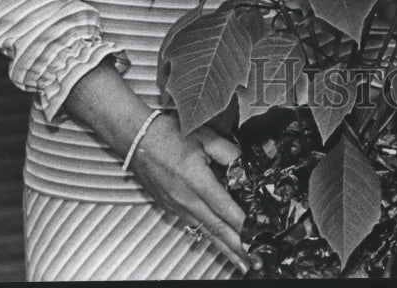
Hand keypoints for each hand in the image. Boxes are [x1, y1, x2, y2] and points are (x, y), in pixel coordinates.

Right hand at [129, 114, 250, 273]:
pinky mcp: (171, 207)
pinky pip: (194, 226)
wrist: (138, 139)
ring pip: (205, 231)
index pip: (225, 208)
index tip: (258, 236)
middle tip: (255, 262)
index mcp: (197, 181)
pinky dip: (209, 238)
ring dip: (225, 248)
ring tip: (241, 262)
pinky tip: (219, 243)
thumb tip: (245, 165)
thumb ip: (229, 152)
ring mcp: (177, 206)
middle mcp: (186, 199)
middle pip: (216, 229)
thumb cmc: (170, 134)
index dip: (243, 225)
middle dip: (238, 248)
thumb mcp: (206, 136)